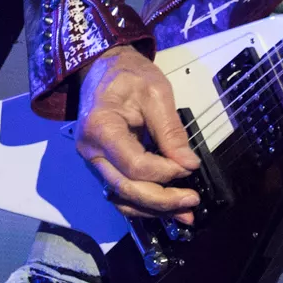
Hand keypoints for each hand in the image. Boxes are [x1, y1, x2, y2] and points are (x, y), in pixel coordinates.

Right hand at [75, 44, 201, 225]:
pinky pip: (120, 192)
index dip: (164, 171)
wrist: (104, 68)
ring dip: (153, 209)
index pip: (134, 164)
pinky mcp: (102, 166)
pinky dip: (143, 202)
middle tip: (192, 202)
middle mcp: (90, 151)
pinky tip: (165, 207)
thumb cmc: (129, 74)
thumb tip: (189, 164)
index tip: (190, 167)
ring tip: (184, 213)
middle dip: (162, 200)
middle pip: (126, 188)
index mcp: (101, 128)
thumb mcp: (156, 92)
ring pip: (122, 197)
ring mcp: (93, 162)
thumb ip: (171, 131)